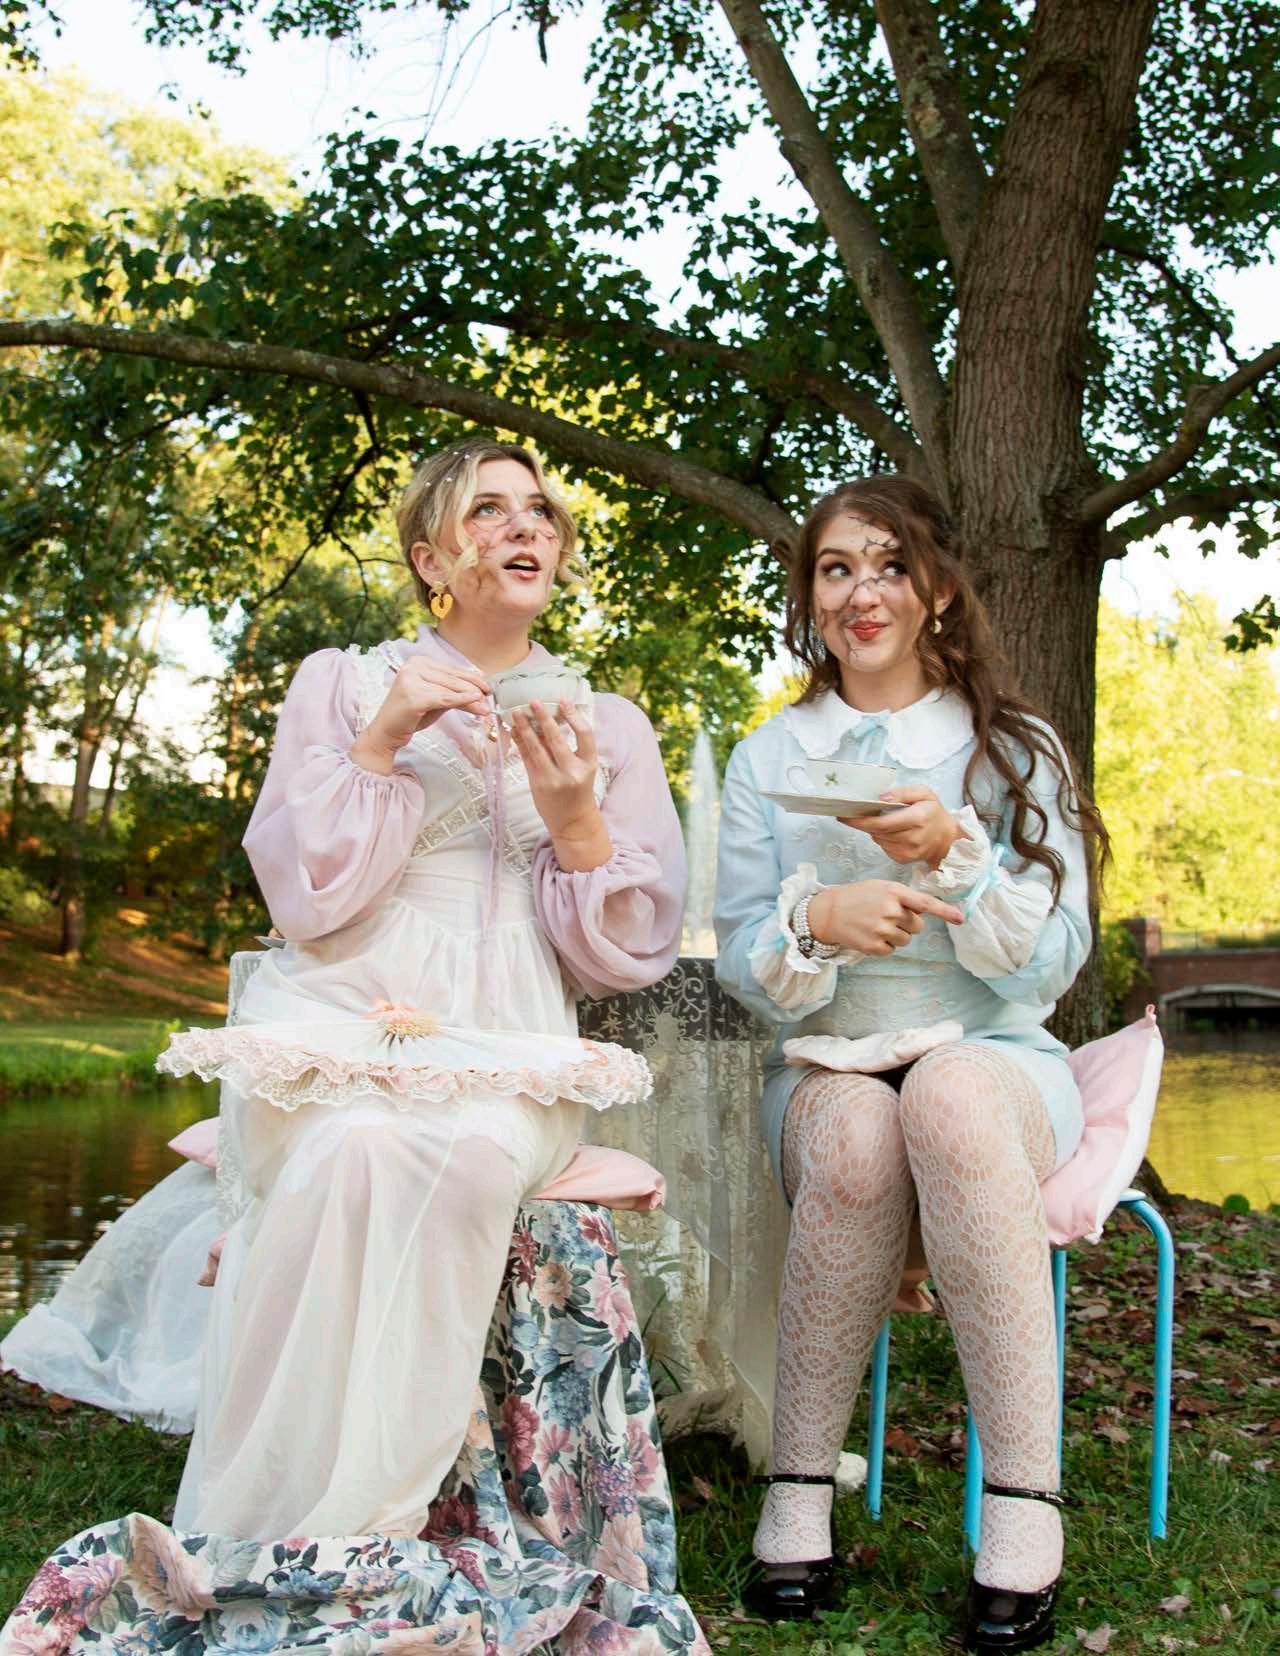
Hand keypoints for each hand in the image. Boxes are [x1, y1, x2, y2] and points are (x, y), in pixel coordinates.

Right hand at [352, 658, 489, 773]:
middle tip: (490, 700)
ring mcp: (411, 680)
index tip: (487, 689)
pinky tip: (474, 702)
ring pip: (450, 689)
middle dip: (474, 690)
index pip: (451, 670)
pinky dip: (460, 701)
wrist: (385, 733)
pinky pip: (443, 698)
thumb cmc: (410, 716)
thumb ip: (454, 693)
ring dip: (471, 698)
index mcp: (418, 661)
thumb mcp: (435, 701)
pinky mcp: (413, 697)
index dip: (472, 679)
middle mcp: (412, 666)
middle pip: (452, 679)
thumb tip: (480, 693)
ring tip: (486, 708)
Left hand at [509, 699, 612, 870]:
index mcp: (588, 765)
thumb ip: (568, 746)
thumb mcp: (582, 769)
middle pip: (556, 739)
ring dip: (525, 728)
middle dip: (544, 718)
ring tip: (517, 712)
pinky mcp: (537, 784)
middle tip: (534, 701)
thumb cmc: (578, 791)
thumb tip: (549, 718)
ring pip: (536, 748)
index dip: (575, 716)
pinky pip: (526, 758)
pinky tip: (514, 730)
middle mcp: (571, 772)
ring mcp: (553, 779)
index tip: (563, 701)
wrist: (573, 821)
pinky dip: (519, 742)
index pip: (585, 735)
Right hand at [808, 880, 962, 955]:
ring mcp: (882, 930)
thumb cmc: (858, 898)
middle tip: (887, 917)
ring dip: (896, 935)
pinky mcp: (875, 946)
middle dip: (907, 923)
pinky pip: (892, 950)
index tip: (960, 919)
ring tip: (876, 926)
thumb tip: (927, 910)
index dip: (945, 911)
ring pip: (906, 940)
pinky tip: (870, 935)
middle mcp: (890, 911)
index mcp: (894, 893)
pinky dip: (884, 945)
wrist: (828, 912)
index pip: (925, 903)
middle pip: (917, 926)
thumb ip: (903, 897)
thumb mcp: (881, 888)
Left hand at [842, 785, 963, 868]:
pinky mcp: (903, 860)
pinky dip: (883, 837)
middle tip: (856, 812)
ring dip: (875, 829)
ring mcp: (907, 852)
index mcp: (917, 819)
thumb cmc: (934, 813)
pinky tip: (893, 831)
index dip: (860, 820)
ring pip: (878, 839)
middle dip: (864, 822)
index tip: (843, 816)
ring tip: (886, 820)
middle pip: (876, 831)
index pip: (881, 822)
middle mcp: (912, 838)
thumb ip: (903, 792)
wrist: (947, 839)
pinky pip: (884, 846)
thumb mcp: (924, 793)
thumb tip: (882, 798)